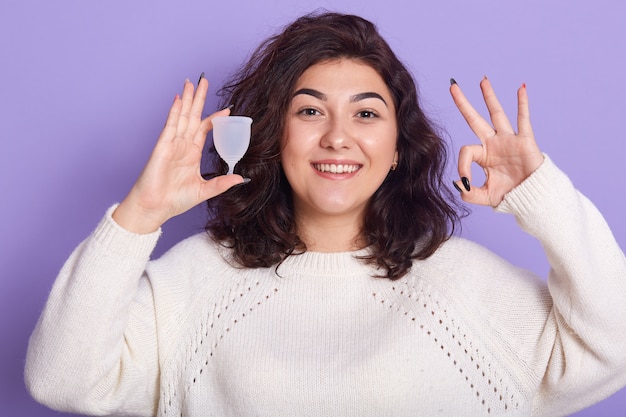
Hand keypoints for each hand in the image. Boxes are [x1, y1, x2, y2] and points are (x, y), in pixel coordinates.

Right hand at [113, 76, 244, 232]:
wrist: (155, 208)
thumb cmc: (175, 200)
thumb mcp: (204, 191)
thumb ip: (222, 183)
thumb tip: (241, 178)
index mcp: (192, 153)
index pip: (205, 129)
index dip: (215, 119)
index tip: (228, 110)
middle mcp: (183, 145)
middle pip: (193, 116)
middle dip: (199, 98)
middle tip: (205, 80)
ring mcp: (172, 144)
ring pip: (182, 116)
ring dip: (187, 99)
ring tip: (192, 82)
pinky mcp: (162, 146)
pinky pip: (170, 125)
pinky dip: (175, 112)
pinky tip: (179, 99)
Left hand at [450, 77, 543, 206]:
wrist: (533, 198)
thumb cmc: (511, 195)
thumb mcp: (485, 197)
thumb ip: (469, 194)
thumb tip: (459, 184)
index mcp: (483, 155)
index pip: (466, 151)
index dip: (462, 165)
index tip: (465, 181)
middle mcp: (493, 143)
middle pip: (475, 119)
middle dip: (463, 104)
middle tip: (453, 87)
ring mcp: (509, 140)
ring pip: (496, 114)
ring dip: (489, 97)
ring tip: (482, 80)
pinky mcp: (525, 140)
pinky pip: (523, 119)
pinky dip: (522, 103)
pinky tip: (521, 88)